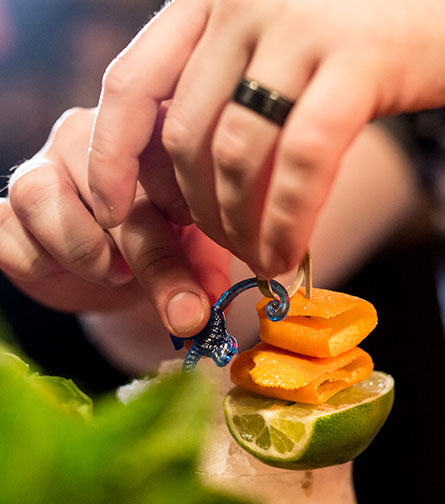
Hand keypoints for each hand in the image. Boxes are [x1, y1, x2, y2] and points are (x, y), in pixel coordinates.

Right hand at [4, 107, 230, 337]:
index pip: (157, 145)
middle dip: (153, 259)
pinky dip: (39, 263)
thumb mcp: (194, 248)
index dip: (182, 201)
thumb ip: (205, 264)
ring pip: (41, 195)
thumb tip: (210, 304)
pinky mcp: (5, 211)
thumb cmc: (158, 243)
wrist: (113, 270)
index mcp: (140, 128)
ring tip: (115, 271)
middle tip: (185, 311)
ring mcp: (38, 169)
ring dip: (86, 250)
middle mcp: (85, 136)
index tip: (205, 245)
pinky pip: (7, 232)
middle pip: (105, 181)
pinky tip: (66, 270)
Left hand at [88, 0, 444, 277]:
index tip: (117, 212)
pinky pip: (299, 162)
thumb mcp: (266, 56)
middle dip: (199, 214)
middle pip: (186, 138)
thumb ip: (219, 95)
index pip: (131, 85)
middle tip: (228, 251)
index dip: (113, 157)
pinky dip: (286, 222)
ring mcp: (300, 25)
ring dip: (240, 228)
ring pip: (235, 156)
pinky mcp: (359, 59)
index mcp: (209, 2)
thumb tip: (179, 180)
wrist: (438, 14)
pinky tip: (286, 255)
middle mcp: (243, 4)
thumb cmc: (347, 47)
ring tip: (260, 259)